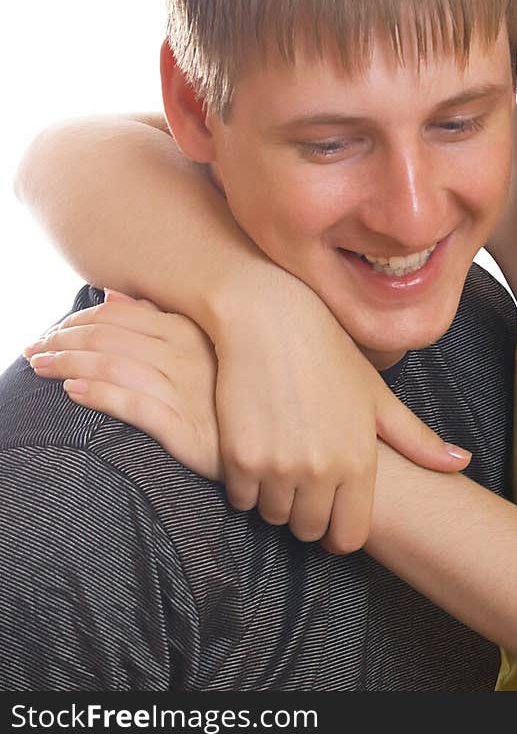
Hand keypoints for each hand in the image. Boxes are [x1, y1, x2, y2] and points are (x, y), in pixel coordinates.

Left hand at [22, 290, 221, 480]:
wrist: (266, 439)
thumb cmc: (224, 391)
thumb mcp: (197, 345)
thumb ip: (155, 318)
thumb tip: (110, 294)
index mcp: (186, 329)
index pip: (117, 314)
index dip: (76, 320)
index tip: (51, 332)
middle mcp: (184, 353)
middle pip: (107, 337)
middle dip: (62, 340)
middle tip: (33, 351)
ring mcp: (185, 389)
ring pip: (112, 366)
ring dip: (68, 363)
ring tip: (41, 368)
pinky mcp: (184, 427)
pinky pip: (132, 405)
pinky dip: (98, 394)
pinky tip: (73, 391)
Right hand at [209, 291, 472, 553]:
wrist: (271, 318)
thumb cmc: (329, 354)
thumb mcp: (377, 396)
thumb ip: (416, 438)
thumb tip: (462, 461)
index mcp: (360, 460)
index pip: (349, 536)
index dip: (339, 531)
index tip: (330, 514)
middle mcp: (322, 470)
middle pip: (309, 531)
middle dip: (307, 515)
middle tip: (303, 482)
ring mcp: (279, 466)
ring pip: (274, 517)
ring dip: (275, 499)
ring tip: (281, 461)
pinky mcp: (241, 458)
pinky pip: (241, 499)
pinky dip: (246, 485)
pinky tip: (256, 452)